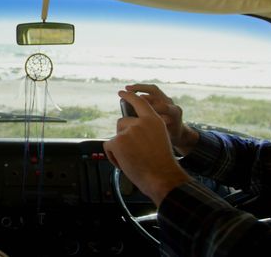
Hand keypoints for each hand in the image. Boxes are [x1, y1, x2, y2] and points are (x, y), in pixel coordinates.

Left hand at [103, 91, 190, 205]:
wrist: (162, 177)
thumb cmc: (161, 163)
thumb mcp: (160, 138)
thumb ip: (146, 130)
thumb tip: (130, 130)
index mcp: (154, 120)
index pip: (140, 102)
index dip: (130, 96)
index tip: (122, 92)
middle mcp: (141, 122)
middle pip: (122, 122)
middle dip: (123, 135)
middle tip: (134, 151)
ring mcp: (129, 131)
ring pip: (116, 136)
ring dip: (120, 147)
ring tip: (132, 158)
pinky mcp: (118, 141)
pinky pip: (108, 146)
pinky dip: (113, 156)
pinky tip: (125, 162)